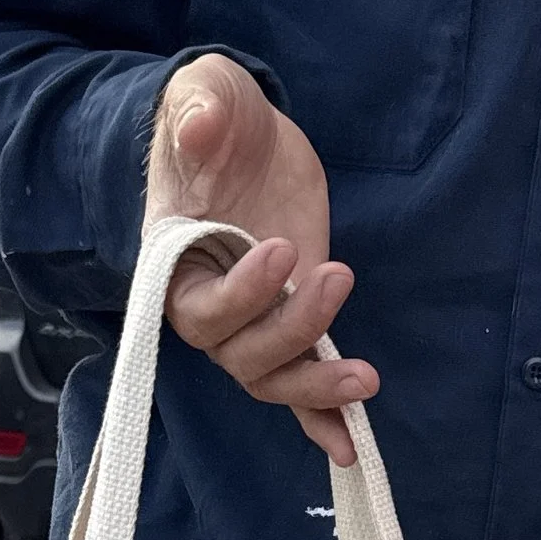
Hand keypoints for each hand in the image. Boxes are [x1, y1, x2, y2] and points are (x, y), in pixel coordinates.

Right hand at [144, 52, 377, 466]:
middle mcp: (210, 307)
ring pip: (274, 377)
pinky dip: (323, 417)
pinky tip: (349, 445)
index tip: (282, 249)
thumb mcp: (205, 94)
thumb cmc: (213, 118)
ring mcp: (253, 323)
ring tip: (365, 376)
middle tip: (335, 276)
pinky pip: (300, 388)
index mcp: (175, 263)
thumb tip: (199, 127)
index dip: (240, 295)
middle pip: (241, 353)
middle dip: (291, 330)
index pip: (198, 307)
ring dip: (317, 385)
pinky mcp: (293, 324)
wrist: (243, 136)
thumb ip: (199, 109)